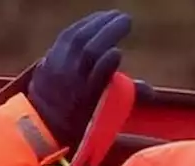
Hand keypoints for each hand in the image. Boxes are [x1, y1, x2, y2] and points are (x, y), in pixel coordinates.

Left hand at [28, 10, 131, 148]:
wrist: (42, 122)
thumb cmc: (80, 120)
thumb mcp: (102, 115)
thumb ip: (124, 98)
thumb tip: (151, 91)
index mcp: (85, 100)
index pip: (94, 79)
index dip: (106, 64)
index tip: (118, 52)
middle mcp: (69, 82)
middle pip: (87, 53)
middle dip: (107, 32)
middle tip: (126, 19)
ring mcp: (56, 69)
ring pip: (76, 41)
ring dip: (97, 23)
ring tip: (113, 15)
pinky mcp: (48, 59)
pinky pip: (65, 37)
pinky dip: (82, 25)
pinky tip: (95, 19)